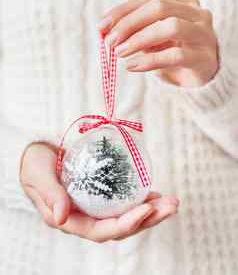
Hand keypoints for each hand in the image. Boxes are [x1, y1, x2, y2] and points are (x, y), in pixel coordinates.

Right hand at [20, 142, 178, 242]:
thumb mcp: (38, 176)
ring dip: (150, 211)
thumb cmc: (35, 165)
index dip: (125, 224)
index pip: (101, 231)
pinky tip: (155, 193)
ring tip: (172, 202)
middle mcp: (86, 218)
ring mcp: (95, 207)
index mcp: (70, 220)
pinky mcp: (101, 194)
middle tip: (171, 206)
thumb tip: (62, 218)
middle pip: (120, 226)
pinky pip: (124, 201)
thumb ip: (49, 194)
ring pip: (126, 215)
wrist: (37, 155)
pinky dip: (141, 198)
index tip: (146, 209)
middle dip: (148, 219)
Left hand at [99, 0, 218, 86]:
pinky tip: (132, 66)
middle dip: (129, 23)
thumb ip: (135, 31)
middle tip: (109, 42)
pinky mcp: (204, 58)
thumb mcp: (152, 39)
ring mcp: (204, 34)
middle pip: (159, 7)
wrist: (201, 78)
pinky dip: (150, 60)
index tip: (101, 26)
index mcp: (183, 2)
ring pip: (171, 27)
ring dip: (139, 39)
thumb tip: (104, 30)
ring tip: (119, 53)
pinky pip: (175, 55)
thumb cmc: (174, 53)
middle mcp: (197, 13)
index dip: (122, 10)